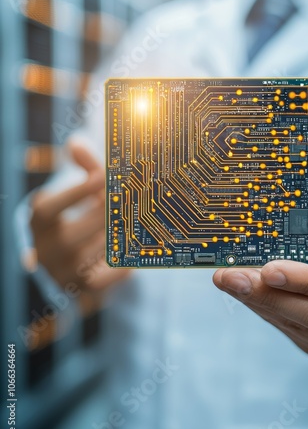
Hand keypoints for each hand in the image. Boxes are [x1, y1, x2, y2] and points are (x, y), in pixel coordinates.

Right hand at [30, 139, 129, 294]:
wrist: (69, 265)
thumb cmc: (77, 219)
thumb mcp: (78, 195)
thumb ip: (84, 170)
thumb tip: (76, 141)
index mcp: (39, 220)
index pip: (52, 206)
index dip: (77, 191)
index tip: (103, 176)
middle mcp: (47, 247)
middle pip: (83, 227)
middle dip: (111, 211)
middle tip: (138, 196)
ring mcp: (65, 270)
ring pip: (102, 248)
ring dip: (125, 233)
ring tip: (147, 218)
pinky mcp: (86, 287)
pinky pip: (113, 272)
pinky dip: (128, 258)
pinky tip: (141, 247)